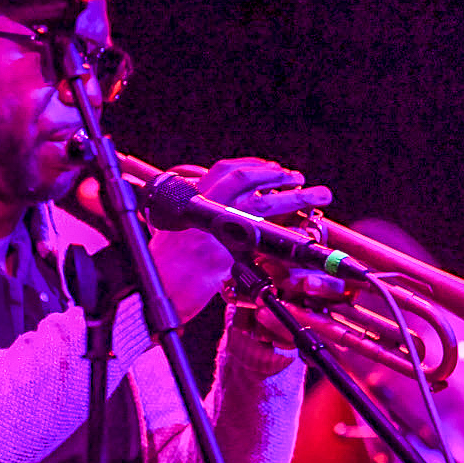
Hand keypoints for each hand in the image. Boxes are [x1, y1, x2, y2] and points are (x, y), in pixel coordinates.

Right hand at [146, 157, 333, 323]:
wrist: (146, 296)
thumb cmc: (158, 272)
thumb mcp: (170, 236)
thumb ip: (196, 223)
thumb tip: (224, 219)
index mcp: (189, 202)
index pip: (224, 170)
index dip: (253, 166)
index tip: (273, 168)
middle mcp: (200, 212)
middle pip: (245, 179)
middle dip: (277, 175)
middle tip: (298, 177)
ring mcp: (211, 233)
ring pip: (261, 204)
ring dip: (294, 197)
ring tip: (317, 194)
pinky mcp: (222, 257)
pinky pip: (261, 242)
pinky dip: (284, 236)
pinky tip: (303, 235)